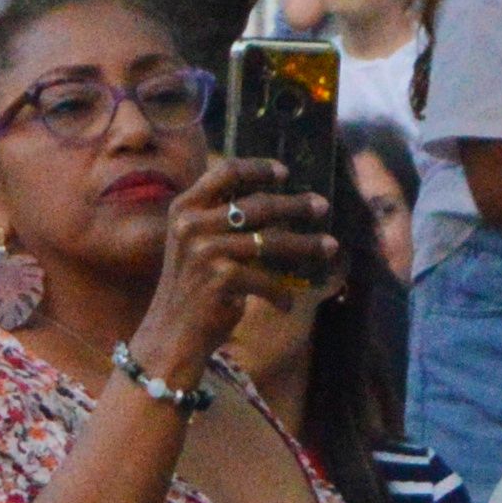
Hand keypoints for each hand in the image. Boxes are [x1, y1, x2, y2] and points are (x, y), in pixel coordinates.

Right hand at [131, 156, 336, 396]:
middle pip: (258, 205)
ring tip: (330, 246)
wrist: (171, 333)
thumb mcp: (197, 244)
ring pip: (271, 240)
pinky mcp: (221, 278)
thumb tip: (278, 203)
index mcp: (184, 208)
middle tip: (322, 206)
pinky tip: (287, 303)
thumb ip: (223, 219)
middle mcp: (191, 225)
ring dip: (306, 245)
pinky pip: (267, 279)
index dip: (257, 169)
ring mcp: (205, 251)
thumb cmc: (191, 287)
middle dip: (296, 206)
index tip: (284, 172)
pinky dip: (280, 293)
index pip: (226, 172)